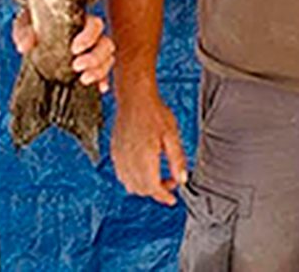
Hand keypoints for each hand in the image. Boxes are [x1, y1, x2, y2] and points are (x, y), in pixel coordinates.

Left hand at [12, 9, 114, 93]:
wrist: (35, 33)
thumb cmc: (34, 24)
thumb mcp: (26, 23)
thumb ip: (25, 32)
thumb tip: (24, 46)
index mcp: (80, 21)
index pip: (94, 25)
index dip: (89, 36)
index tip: (75, 49)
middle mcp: (91, 36)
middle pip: (105, 44)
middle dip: (94, 57)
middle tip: (77, 66)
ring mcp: (93, 51)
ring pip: (108, 58)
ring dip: (99, 70)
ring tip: (84, 79)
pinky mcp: (91, 67)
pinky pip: (105, 73)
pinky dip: (103, 80)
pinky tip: (100, 88)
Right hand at [111, 87, 187, 205]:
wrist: (135, 99)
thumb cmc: (155, 114)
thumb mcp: (172, 136)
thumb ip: (177, 160)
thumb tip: (182, 180)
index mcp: (144, 158)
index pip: (153, 188)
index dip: (164, 197)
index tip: (173, 200)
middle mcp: (129, 161)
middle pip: (141, 190)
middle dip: (156, 192)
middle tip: (171, 181)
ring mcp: (119, 158)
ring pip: (130, 185)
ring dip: (145, 187)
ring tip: (159, 176)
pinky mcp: (115, 153)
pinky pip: (122, 175)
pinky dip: (134, 179)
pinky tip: (144, 170)